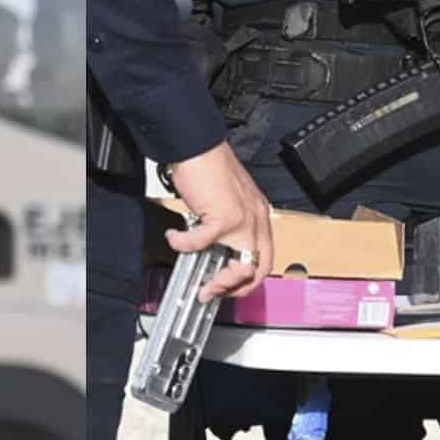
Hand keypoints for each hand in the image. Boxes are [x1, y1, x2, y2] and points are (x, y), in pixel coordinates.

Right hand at [165, 142, 272, 299]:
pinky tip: (174, 238)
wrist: (198, 146)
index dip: (248, 277)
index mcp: (259, 215)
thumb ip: (228, 225)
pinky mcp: (223, 218)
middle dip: (238, 288)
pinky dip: (183, 246)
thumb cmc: (209, 167)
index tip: (228, 285)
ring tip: (200, 284)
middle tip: (216, 292)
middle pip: (260, 269)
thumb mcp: (228, 200)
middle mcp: (256, 219)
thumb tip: (213, 249)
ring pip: (242, 268)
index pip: (265, 257)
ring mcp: (243, 220)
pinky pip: (201, 245)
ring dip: (220, 283)